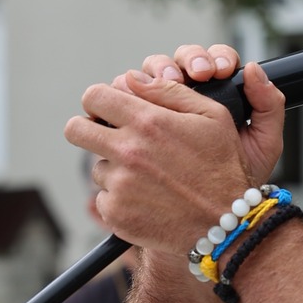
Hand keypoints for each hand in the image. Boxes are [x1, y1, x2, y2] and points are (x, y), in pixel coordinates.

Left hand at [66, 48, 284, 254]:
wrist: (226, 223)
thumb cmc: (222, 167)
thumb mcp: (212, 117)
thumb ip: (168, 91)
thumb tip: (130, 78)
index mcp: (148, 121)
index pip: (94, 97)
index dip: (100, 101)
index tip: (110, 111)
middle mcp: (128, 151)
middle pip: (75, 129)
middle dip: (88, 129)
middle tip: (109, 137)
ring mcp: (119, 185)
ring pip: (97, 167)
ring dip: (116, 169)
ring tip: (149, 178)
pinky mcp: (116, 214)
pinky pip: (103, 199)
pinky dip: (121, 199)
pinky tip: (149, 200)